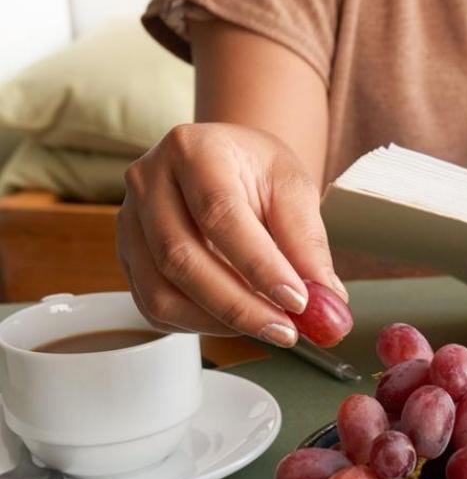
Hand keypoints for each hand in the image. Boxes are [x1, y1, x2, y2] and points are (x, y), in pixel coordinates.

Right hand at [117, 123, 345, 344]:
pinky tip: (238, 322)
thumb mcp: (294, 189)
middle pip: (182, 257)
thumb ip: (307, 242)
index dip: (259, 265)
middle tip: (287, 329)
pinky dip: (200, 325)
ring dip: (219, 322)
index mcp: (193, 150)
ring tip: (270, 328)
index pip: (220, 214)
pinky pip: (154, 307)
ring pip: (161, 291)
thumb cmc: (258, 172)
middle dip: (240, 305)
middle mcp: (148, 182)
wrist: (227, 164)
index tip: (297, 301)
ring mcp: (129, 221)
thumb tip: (325, 299)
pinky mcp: (128, 257)